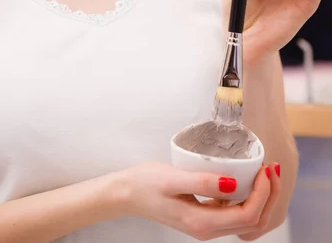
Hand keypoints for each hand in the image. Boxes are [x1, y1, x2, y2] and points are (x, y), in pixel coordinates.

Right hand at [122, 161, 280, 239]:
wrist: (127, 193)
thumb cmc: (146, 183)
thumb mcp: (172, 178)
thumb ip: (202, 181)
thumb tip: (231, 183)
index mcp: (202, 223)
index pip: (247, 215)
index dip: (262, 194)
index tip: (263, 169)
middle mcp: (208, 229)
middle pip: (253, 221)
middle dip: (268, 196)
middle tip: (271, 168)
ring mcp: (207, 224)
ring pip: (247, 220)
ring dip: (262, 198)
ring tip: (265, 172)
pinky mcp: (204, 215)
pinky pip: (235, 212)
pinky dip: (249, 198)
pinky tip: (247, 179)